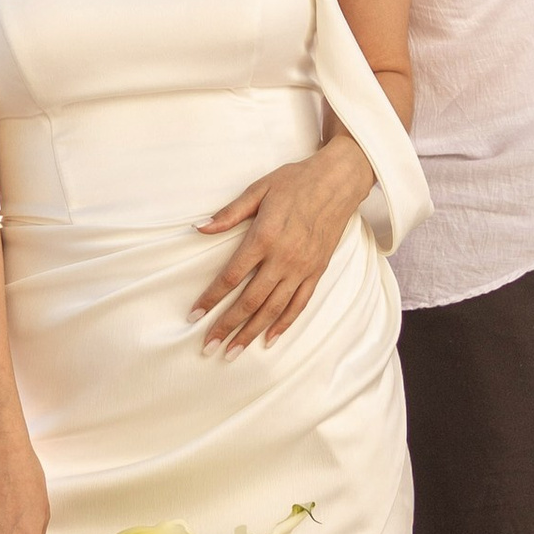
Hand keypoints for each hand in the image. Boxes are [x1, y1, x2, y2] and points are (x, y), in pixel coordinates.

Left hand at [193, 134, 372, 352]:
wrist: (338, 181)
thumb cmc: (296, 181)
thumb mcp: (259, 189)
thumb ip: (229, 213)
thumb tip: (200, 228)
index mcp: (264, 237)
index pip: (232, 276)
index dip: (211, 298)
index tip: (194, 315)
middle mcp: (283, 258)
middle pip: (250, 300)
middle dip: (227, 326)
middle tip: (209, 347)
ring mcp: (302, 268)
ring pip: (273, 309)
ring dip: (251, 332)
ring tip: (233, 352)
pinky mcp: (317, 271)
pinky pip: (299, 304)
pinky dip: (284, 324)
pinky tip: (269, 339)